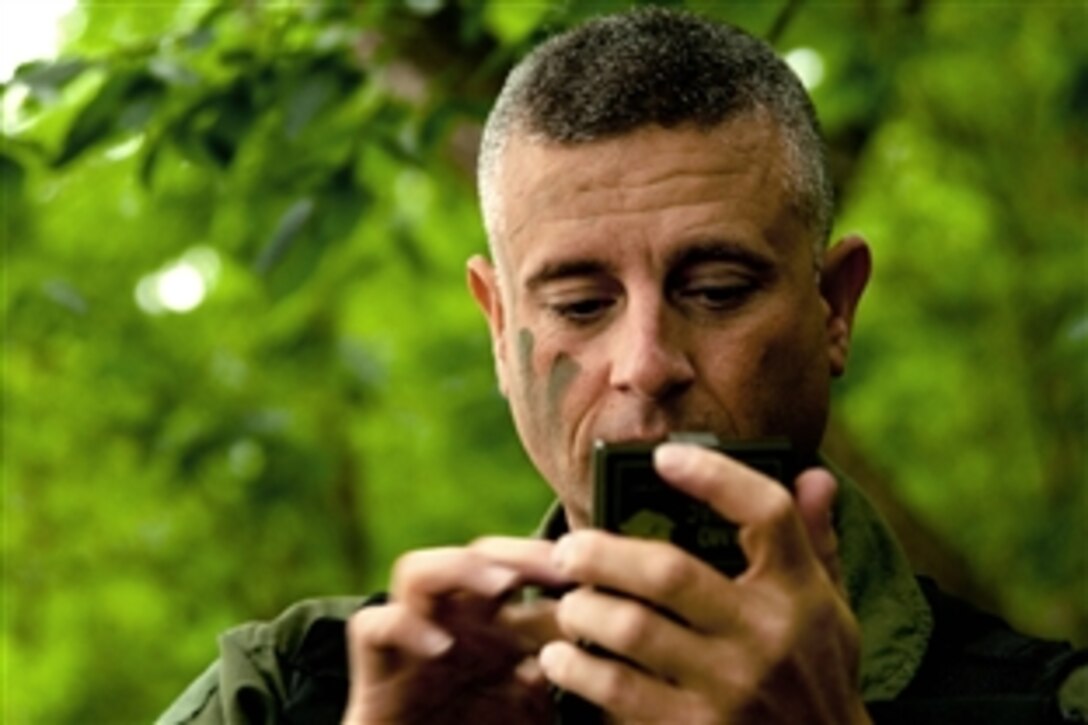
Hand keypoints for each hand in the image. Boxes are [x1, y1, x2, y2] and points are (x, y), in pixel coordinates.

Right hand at [342, 537, 570, 724]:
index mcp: (488, 625)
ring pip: (416, 570)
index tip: (591, 572)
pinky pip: (374, 625)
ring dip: (460, 570)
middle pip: (472, 556)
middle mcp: (448, 622)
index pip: (516, 567)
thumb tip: (597, 636)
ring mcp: (409, 640)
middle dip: (516, 554)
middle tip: (556, 569)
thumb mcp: (530, 706)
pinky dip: (404, 627)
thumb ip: (557, 671)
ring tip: (501, 586)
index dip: (552, 563)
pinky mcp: (374, 670)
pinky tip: (441, 647)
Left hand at [540, 443, 869, 723]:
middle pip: (669, 572)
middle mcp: (766, 635)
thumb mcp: (830, 610)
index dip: (714, 476)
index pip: (766, 512)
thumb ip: (815, 541)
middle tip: (569, 550)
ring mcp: (731, 687)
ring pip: (632, 630)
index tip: (664, 457)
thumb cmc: (817, 675)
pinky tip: (563, 657)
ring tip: (569, 604)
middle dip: (603, 553)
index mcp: (799, 591)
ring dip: (583, 611)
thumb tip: (814, 473)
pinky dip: (579, 670)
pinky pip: (619, 692)